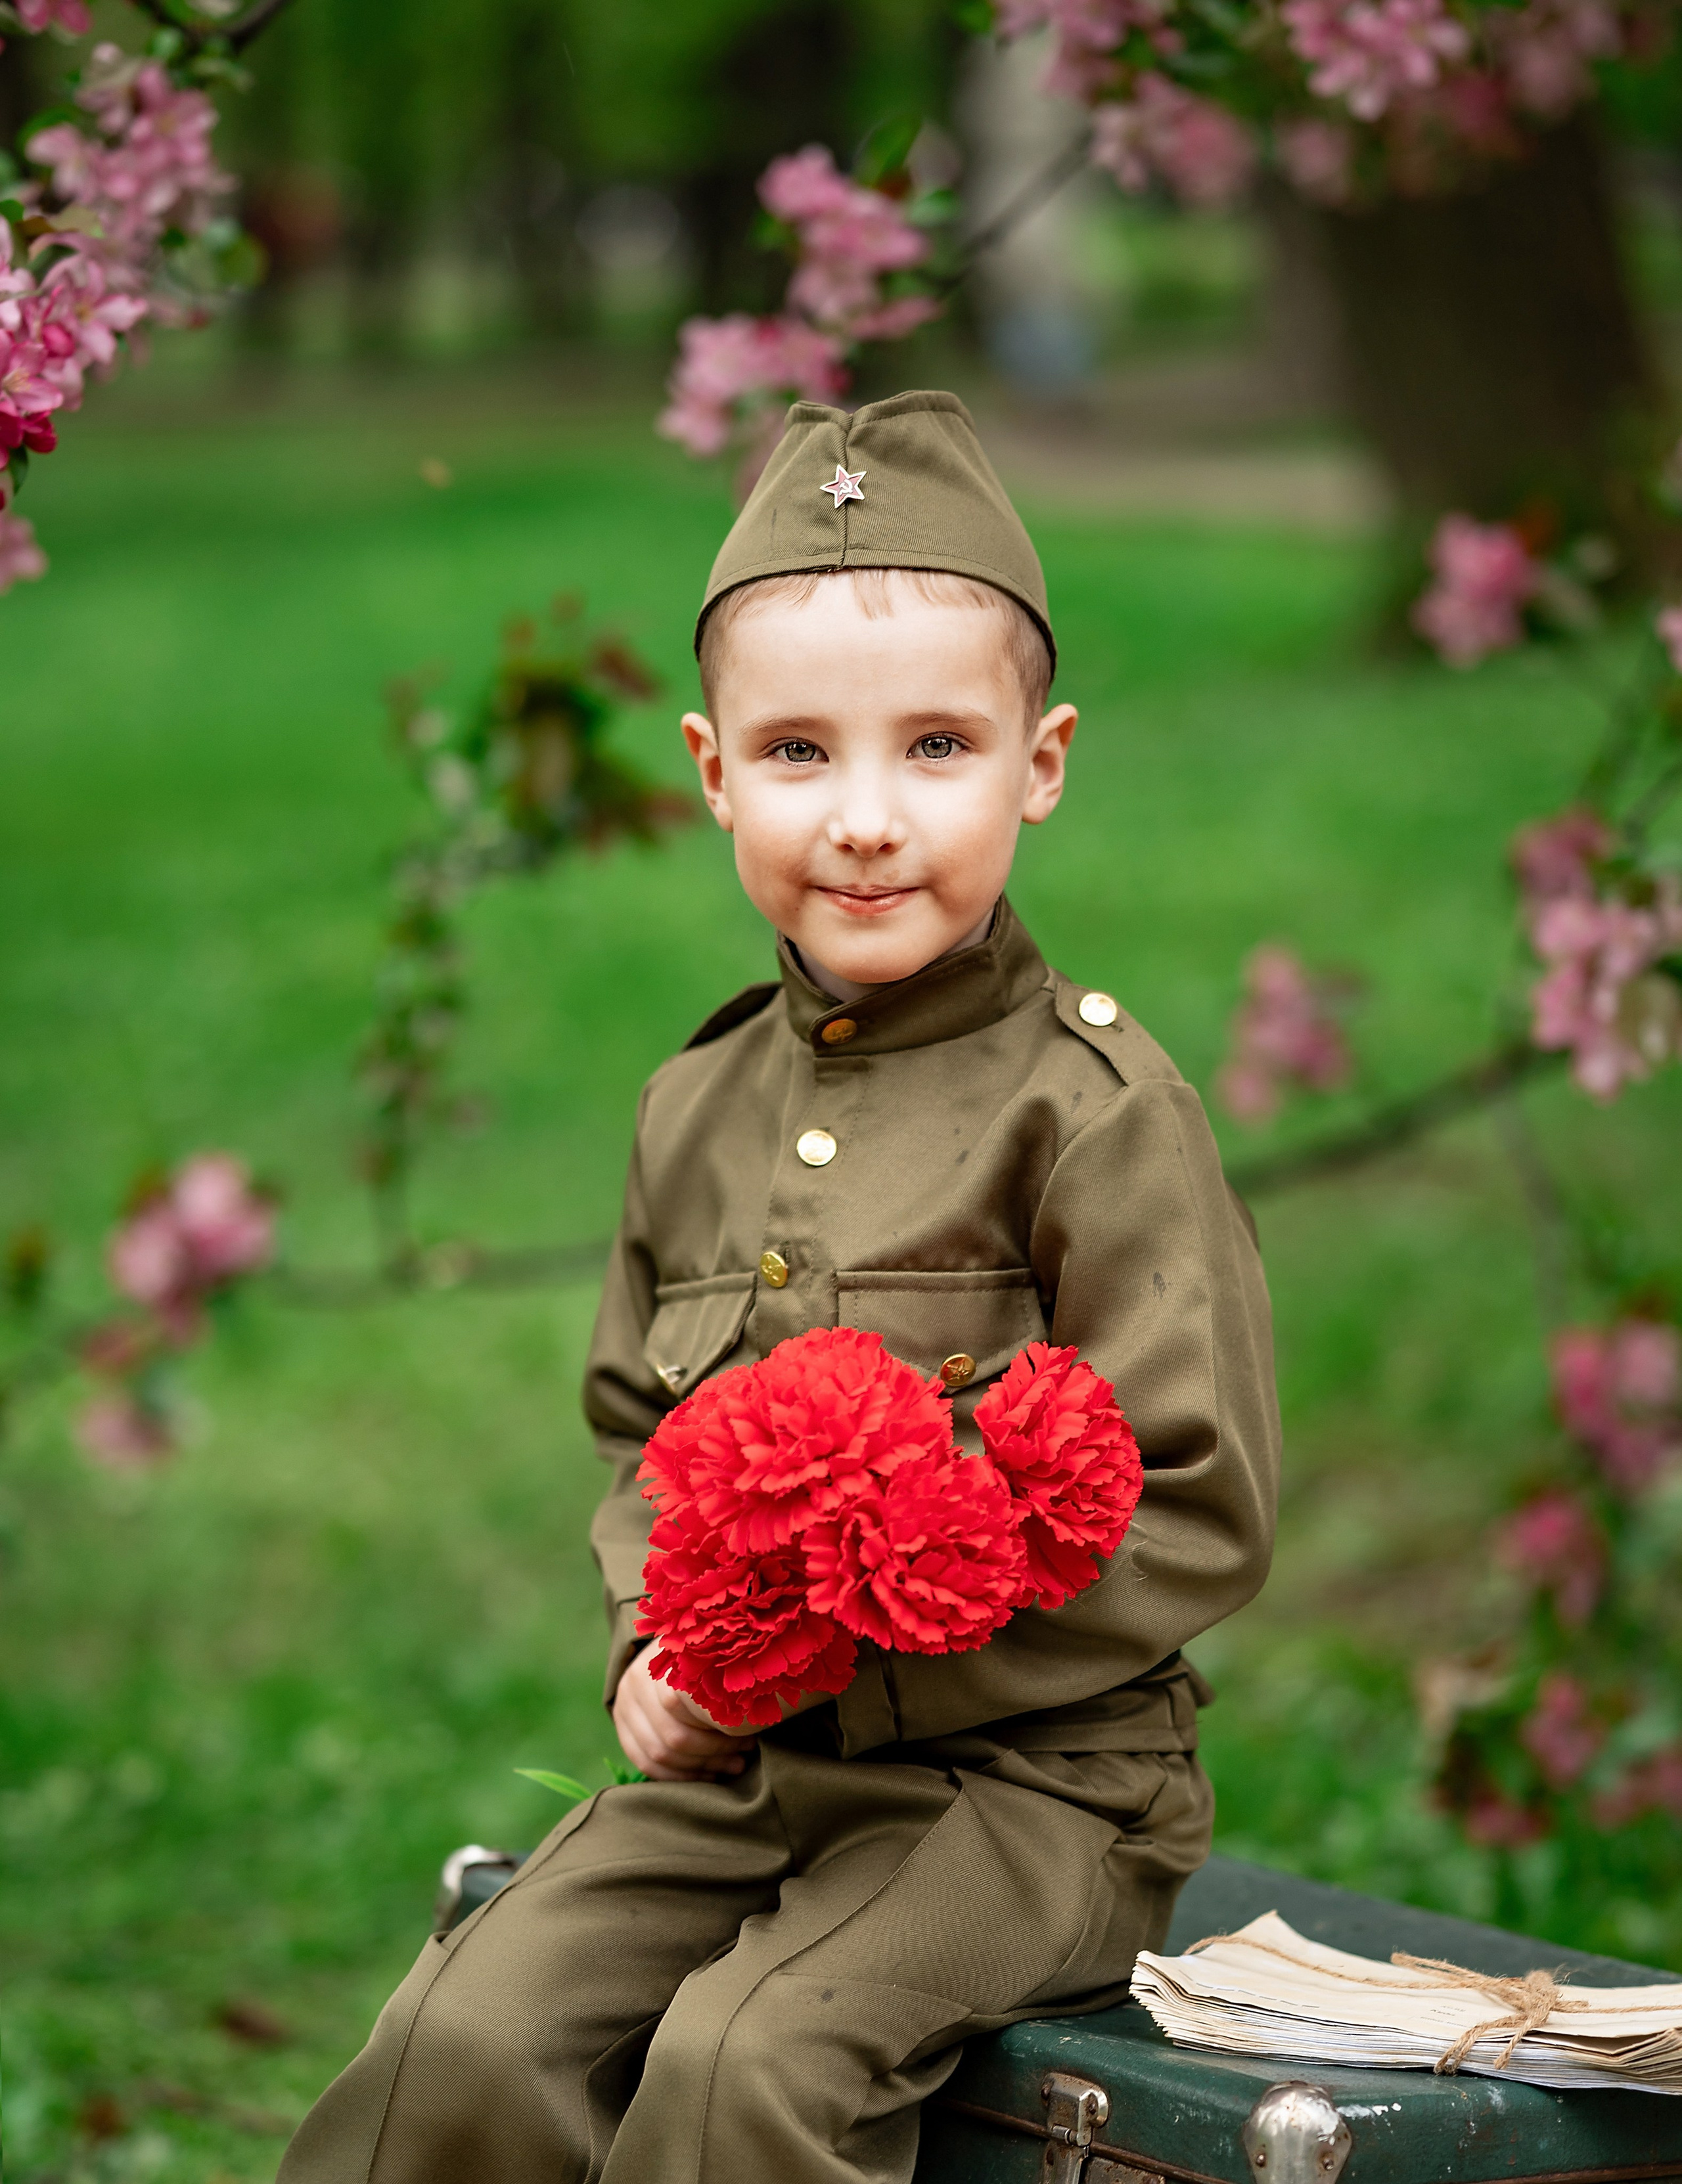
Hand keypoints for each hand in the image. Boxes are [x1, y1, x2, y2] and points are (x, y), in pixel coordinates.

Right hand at [612, 1649, 757, 1782]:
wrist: (662, 1648)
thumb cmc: (702, 1653)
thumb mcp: (713, 1656)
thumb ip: (723, 1679)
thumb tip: (755, 1716)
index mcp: (661, 1660)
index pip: (683, 1708)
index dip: (719, 1731)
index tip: (749, 1738)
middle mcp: (636, 1682)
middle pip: (674, 1737)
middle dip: (713, 1754)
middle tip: (742, 1757)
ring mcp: (623, 1705)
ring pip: (659, 1755)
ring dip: (699, 1769)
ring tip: (731, 1767)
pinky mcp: (621, 1726)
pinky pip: (644, 1763)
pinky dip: (677, 1776)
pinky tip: (706, 1775)